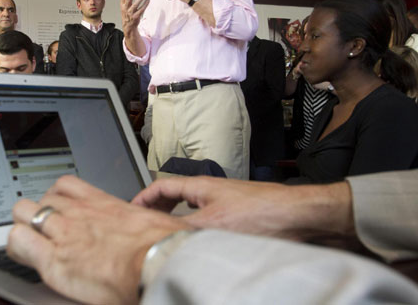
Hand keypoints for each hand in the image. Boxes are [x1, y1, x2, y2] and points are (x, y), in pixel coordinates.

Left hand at [7, 175, 188, 304]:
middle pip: (41, 197)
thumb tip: (154, 228)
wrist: (158, 263)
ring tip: (30, 242)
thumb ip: (141, 221)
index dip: (56, 196)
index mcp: (101, 203)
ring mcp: (63, 232)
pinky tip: (24, 256)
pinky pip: (19, 241)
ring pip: (23, 212)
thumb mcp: (153, 223)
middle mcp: (78, 212)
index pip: (66, 185)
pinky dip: (17, 247)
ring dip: (25, 226)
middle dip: (38, 211)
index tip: (57, 208)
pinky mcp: (53, 259)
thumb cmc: (161, 247)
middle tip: (43, 229)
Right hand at [119, 0, 148, 35]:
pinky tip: (148, 0)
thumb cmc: (126, 14)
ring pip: (135, 4)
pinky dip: (145, 5)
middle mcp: (125, 9)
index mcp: (122, 5)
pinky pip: (141, 10)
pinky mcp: (136, 17)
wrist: (128, 26)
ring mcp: (130, 13)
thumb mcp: (123, 4)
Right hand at [132, 176, 353, 239]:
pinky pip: (204, 219)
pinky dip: (193, 228)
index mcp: (200, 186)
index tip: (131, 209)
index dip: (143, 197)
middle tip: (144, 222)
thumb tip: (161, 239)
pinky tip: (196, 242)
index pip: (161, 186)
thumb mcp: (214, 224)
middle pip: (174, 196)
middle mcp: (210, 191)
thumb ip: (184, 230)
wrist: (298, 216)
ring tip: (166, 233)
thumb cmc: (263, 213)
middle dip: (156, 208)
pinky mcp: (236, 216)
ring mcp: (223, 202)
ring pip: (189, 209)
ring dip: (175, 219)